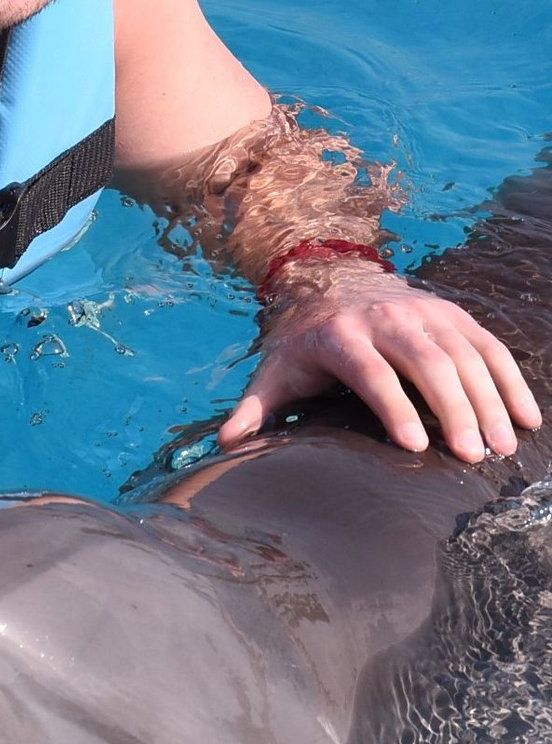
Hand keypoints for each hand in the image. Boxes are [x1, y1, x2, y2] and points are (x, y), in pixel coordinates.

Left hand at [219, 267, 540, 461]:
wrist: (332, 284)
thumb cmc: (303, 346)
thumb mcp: (273, 373)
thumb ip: (254, 408)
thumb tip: (226, 443)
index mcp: (343, 338)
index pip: (373, 375)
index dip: (395, 409)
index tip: (415, 447)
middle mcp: (390, 320)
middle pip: (429, 364)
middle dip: (454, 410)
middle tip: (472, 456)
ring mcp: (427, 315)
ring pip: (467, 355)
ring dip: (490, 401)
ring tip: (501, 448)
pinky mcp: (454, 316)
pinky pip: (491, 348)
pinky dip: (511, 382)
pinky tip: (527, 419)